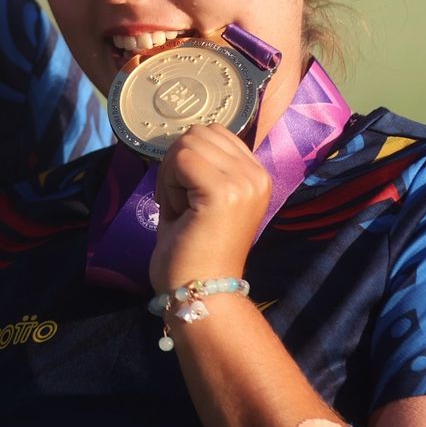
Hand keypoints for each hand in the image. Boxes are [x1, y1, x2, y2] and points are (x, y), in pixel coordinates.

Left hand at [148, 123, 271, 294]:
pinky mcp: (224, 192)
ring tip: (180, 208)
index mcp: (256, 175)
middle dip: (176, 163)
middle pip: (198, 132)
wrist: (200, 294)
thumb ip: (198, 165)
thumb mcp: (201, 198)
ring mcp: (244, 182)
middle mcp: (257, 174)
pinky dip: (169, 183)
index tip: (186, 196)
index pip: (213, 132)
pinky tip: (177, 211)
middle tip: (179, 203)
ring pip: (188, 143)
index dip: (188, 158)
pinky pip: (182, 160)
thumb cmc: (193, 252)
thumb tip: (180, 140)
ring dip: (172, 174)